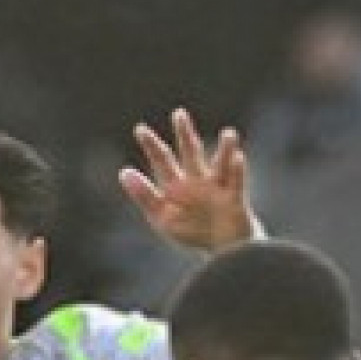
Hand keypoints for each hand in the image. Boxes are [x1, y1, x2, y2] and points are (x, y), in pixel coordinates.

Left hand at [119, 109, 257, 253]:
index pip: (163, 160)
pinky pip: (236, 182)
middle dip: (185, 134)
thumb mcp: (161, 216)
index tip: (139, 129)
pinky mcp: (234, 198)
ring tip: (228, 133)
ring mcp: (217, 187)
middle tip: (178, 114)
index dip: (152, 146)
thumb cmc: (191, 229)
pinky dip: (236, 171)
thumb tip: (123, 172)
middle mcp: (198, 180)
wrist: (222, 246)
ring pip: (221, 163)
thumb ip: (144, 195)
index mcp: (178, 184)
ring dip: (224, 149)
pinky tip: (237, 157)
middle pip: (191, 153)